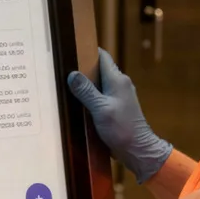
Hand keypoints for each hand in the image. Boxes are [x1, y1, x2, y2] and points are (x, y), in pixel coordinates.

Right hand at [67, 49, 171, 182]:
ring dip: (85, 84)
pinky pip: (101, 96)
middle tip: (61, 67)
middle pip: (99, 69)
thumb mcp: (100, 108)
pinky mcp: (116, 108)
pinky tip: (77, 101)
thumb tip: (71, 74)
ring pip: (99, 83)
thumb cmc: (121, 128)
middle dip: (83, 68)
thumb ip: (86, 91)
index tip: (71, 48)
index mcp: (117, 80)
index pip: (102, 56)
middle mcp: (120, 84)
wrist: (138, 150)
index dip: (88, 50)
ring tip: (65, 84)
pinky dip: (90, 96)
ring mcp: (119, 96)